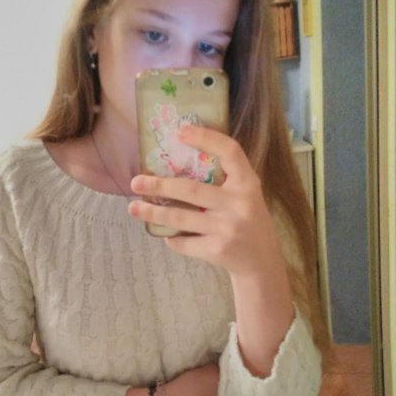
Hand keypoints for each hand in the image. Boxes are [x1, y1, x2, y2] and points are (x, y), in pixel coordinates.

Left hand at [128, 124, 284, 279]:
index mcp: (248, 184)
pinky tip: (164, 233)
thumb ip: (223, 180)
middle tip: (136, 182)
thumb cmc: (248, 221)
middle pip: (191, 189)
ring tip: (133, 208)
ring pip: (180, 218)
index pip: (230, 152)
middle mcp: (240, 204)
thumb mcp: (245, 196)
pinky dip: (170, 238)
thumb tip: (175, 162)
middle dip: (159, 186)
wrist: (262, 264)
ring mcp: (228, 229)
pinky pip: (183, 242)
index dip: (206, 138)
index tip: (180, 132)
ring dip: (153, 212)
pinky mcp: (217, 251)